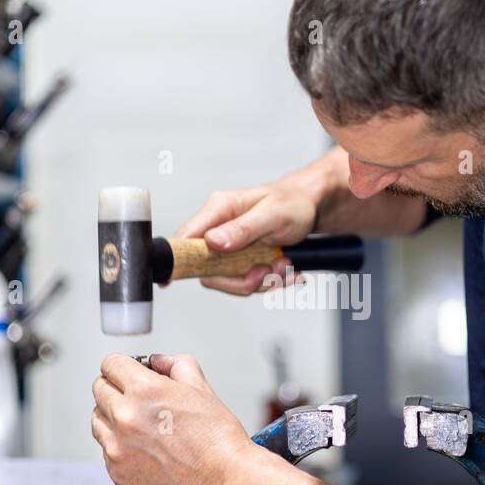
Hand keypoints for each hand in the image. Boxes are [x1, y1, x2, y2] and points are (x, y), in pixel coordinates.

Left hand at [91, 353, 253, 484]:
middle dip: (116, 388)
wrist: (225, 482)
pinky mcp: (117, 471)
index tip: (127, 371)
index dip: (123, 365)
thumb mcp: (201, 389)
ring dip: (112, 416)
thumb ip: (175, 365)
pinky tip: (143, 446)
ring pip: (97, 419)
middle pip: (99, 389)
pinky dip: (118, 444)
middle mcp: (125, 417)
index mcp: (144, 391)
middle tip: (135, 397)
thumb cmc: (218, 441)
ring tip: (139, 424)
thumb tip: (159, 362)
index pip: (110, 364)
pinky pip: (105, 448)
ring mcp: (117, 447)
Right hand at [173, 159, 336, 295]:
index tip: (173, 280)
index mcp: (219, 210)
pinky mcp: (241, 259)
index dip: (177, 260)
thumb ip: (243, 229)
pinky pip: (246, 281)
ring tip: (283, 264)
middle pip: (208, 270)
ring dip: (260, 281)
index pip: (185, 238)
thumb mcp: (272, 214)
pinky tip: (285, 268)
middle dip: (240, 279)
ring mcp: (229, 246)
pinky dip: (269, 281)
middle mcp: (219, 228)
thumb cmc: (292, 203)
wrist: (310, 208)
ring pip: (229, 280)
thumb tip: (213, 242)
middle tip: (266, 270)